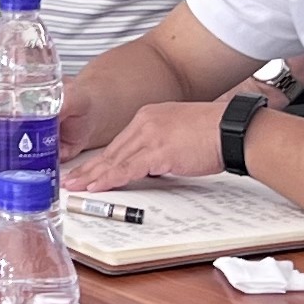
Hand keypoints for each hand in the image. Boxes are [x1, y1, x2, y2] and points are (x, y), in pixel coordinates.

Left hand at [67, 99, 226, 190]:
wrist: (233, 129)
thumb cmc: (215, 133)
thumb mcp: (179, 135)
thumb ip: (160, 147)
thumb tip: (151, 165)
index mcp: (149, 116)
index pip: (119, 143)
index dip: (100, 159)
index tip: (87, 170)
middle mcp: (145, 122)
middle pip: (111, 151)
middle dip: (89, 168)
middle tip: (71, 180)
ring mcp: (150, 136)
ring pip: (114, 160)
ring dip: (93, 176)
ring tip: (76, 187)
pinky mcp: (158, 151)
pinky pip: (127, 168)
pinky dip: (109, 179)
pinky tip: (97, 186)